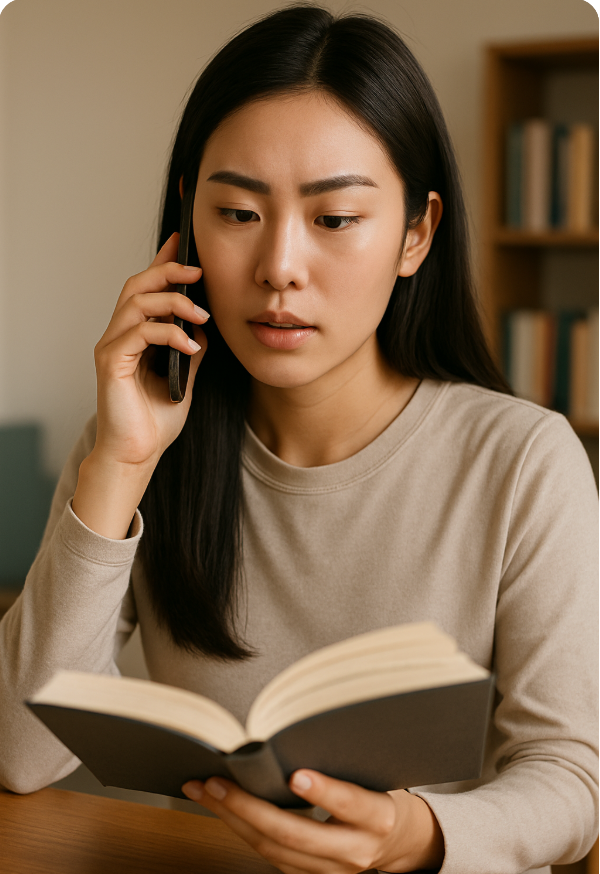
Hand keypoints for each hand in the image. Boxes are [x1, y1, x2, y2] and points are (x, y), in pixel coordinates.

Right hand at [72, 233, 208, 538]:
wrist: (137, 455)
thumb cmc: (155, 421)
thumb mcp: (184, 378)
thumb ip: (190, 350)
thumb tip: (205, 327)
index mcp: (136, 336)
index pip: (147, 289)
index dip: (162, 262)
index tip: (182, 243)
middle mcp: (120, 336)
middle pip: (137, 284)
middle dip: (168, 271)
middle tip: (197, 270)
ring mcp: (112, 347)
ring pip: (136, 302)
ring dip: (172, 301)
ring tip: (201, 315)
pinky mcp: (111, 363)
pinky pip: (139, 333)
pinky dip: (168, 333)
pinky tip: (190, 345)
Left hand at [182, 770, 443, 872]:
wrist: (404, 842)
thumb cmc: (385, 795)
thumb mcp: (379, 774)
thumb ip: (346, 762)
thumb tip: (293, 731)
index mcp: (378, 817)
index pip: (350, 803)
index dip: (323, 792)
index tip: (296, 775)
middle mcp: (355, 850)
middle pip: (296, 835)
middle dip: (248, 808)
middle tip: (216, 782)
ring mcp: (333, 871)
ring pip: (274, 850)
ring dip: (233, 820)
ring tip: (204, 791)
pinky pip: (271, 857)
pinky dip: (242, 831)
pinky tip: (222, 810)